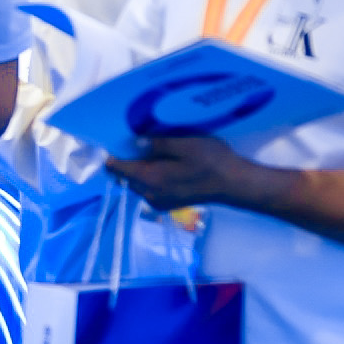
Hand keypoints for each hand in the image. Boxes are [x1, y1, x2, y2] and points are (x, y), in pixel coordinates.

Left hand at [104, 135, 261, 213]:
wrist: (233, 183)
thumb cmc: (211, 160)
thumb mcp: (186, 144)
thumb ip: (158, 144)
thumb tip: (136, 143)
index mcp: (151, 178)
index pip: (117, 169)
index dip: (110, 154)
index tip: (110, 140)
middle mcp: (150, 194)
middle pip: (126, 177)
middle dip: (126, 160)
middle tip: (134, 140)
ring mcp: (158, 201)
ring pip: (137, 183)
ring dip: (139, 168)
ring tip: (151, 150)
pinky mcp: (167, 203)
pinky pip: (149, 188)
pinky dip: (149, 176)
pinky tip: (163, 164)